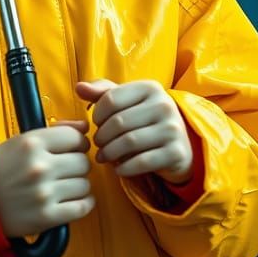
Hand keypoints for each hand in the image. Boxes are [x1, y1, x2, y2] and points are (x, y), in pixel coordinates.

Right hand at [0, 120, 95, 238]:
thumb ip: (57, 131)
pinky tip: (71, 201)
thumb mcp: (23, 140)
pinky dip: (82, 204)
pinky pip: (82, 207)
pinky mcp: (47, 216)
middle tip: (66, 169)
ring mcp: (44, 193)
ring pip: (85, 185)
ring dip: (78, 186)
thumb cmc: (2, 167)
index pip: (76, 137)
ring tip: (64, 186)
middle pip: (83, 162)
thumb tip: (85, 126)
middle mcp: (40, 166)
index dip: (78, 143)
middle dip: (78, 165)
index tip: (74, 149)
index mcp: (33, 143)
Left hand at [75, 79, 193, 183]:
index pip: (111, 99)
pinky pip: (142, 162)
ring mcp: (173, 129)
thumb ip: (102, 92)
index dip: (97, 114)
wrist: (178, 143)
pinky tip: (118, 168)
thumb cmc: (144, 118)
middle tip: (98, 144)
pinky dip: (124, 167)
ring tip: (103, 156)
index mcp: (150, 87)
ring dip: (109, 153)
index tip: (97, 123)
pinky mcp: (176, 152)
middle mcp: (165, 105)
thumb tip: (79, 87)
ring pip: (128, 142)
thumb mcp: (126, 101)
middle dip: (102, 136)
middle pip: (118, 122)